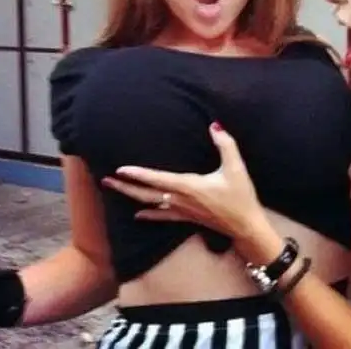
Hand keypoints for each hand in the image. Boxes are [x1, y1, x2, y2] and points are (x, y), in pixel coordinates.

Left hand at [102, 123, 268, 242]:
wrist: (245, 225)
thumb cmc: (241, 196)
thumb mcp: (236, 167)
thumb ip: (226, 144)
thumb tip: (215, 125)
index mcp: (189, 186)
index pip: (158, 179)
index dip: (139, 174)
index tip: (120, 169)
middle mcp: (180, 199)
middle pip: (146, 194)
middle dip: (125, 187)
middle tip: (105, 181)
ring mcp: (182, 211)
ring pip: (150, 205)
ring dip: (131, 197)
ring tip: (114, 191)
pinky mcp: (187, 218)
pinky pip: (162, 217)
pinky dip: (148, 215)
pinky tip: (137, 215)